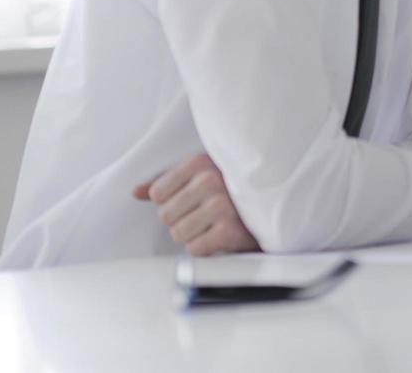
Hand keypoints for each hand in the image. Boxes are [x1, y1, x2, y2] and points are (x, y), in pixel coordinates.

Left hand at [133, 153, 260, 255]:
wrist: (276, 206)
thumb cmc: (235, 191)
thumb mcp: (203, 176)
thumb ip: (169, 183)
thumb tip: (135, 192)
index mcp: (201, 162)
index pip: (158, 193)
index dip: (173, 202)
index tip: (195, 199)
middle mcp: (210, 181)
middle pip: (166, 216)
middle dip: (183, 220)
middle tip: (207, 214)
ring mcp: (220, 206)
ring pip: (178, 234)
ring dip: (195, 235)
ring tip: (216, 224)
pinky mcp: (228, 230)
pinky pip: (195, 249)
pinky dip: (207, 248)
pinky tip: (222, 235)